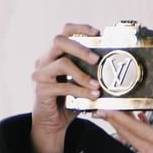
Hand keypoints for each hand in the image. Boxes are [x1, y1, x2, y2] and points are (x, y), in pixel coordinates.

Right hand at [30, 23, 101, 152]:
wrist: (52, 123)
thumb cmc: (67, 100)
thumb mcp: (79, 82)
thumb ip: (88, 70)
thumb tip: (111, 61)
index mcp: (54, 54)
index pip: (64, 32)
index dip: (80, 29)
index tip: (96, 33)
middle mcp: (44, 60)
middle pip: (59, 41)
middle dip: (81, 48)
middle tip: (96, 59)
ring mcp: (40, 74)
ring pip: (62, 63)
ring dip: (82, 73)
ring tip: (97, 83)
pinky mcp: (42, 90)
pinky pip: (64, 86)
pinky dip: (80, 90)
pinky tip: (92, 95)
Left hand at [106, 95, 152, 152]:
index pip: (135, 127)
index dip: (119, 117)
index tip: (106, 108)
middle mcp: (150, 150)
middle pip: (126, 132)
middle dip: (112, 119)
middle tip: (101, 107)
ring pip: (129, 137)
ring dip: (120, 124)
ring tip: (111, 112)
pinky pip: (137, 142)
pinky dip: (133, 129)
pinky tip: (137, 119)